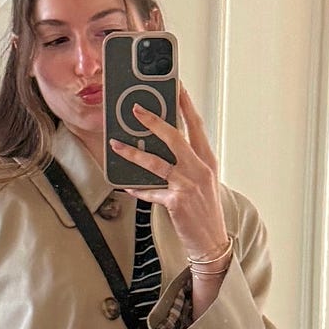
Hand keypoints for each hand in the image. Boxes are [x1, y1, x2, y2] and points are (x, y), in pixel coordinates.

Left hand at [108, 80, 228, 262]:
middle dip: (153, 121)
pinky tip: (126, 185)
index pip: (196, 126)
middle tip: (136, 109)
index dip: (185, 105)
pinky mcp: (176, 201)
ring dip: (133, 153)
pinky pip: (150, 191)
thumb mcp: (203, 181)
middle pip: (175, 136)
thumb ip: (187, 162)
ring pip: (156, 162)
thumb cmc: (205, 210)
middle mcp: (200, 168)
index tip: (176, 87)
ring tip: (116, 145)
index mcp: (207, 160)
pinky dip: (137, 188)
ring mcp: (188, 184)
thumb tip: (161, 147)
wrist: (212, 242)